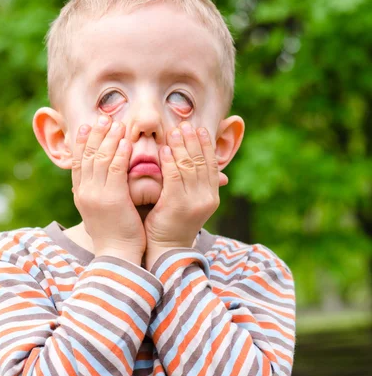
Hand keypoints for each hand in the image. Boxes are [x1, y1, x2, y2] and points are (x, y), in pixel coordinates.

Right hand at [71, 115, 145, 262]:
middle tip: (103, 117)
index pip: (78, 162)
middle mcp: (84, 192)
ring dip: (109, 139)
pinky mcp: (112, 199)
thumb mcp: (98, 211)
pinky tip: (126, 142)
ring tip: (116, 123)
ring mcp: (96, 195)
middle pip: (87, 156)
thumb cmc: (113, 234)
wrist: (116, 256)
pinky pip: (115, 170)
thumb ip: (97, 192)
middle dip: (95, 134)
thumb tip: (99, 179)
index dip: (82, 142)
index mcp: (80, 194)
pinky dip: (119, 154)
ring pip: (100, 159)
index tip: (87, 126)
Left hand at [144, 122, 220, 255]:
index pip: (212, 164)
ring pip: (189, 166)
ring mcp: (194, 202)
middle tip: (184, 123)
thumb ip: (190, 184)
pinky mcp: (177, 205)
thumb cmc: (171, 225)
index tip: (199, 128)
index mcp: (211, 196)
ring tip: (175, 130)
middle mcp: (207, 198)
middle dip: (193, 140)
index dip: (205, 144)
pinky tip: (164, 149)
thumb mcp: (186, 202)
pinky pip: (174, 177)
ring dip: (182, 146)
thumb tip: (191, 161)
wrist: (166, 252)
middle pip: (201, 161)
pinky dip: (170, 161)